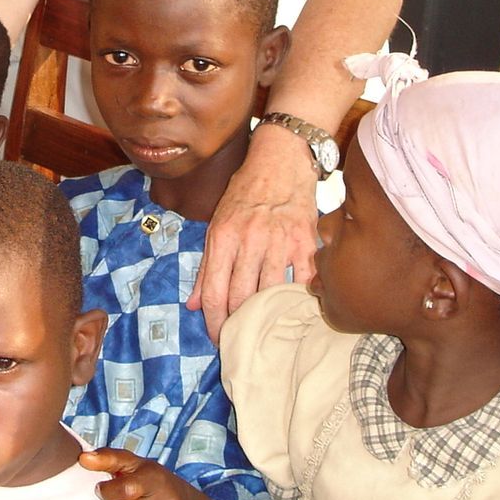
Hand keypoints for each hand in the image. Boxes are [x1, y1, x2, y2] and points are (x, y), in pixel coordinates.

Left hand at [190, 126, 319, 340]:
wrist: (282, 160)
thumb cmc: (246, 192)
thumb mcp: (217, 224)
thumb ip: (207, 267)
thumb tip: (194, 304)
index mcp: (224, 237)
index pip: (215, 292)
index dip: (214, 322)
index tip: (218, 339)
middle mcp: (250, 240)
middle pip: (241, 298)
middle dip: (238, 325)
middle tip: (239, 340)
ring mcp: (280, 241)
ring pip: (270, 293)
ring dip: (266, 317)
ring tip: (264, 330)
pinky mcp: (306, 241)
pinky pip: (304, 281)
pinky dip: (299, 299)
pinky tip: (294, 311)